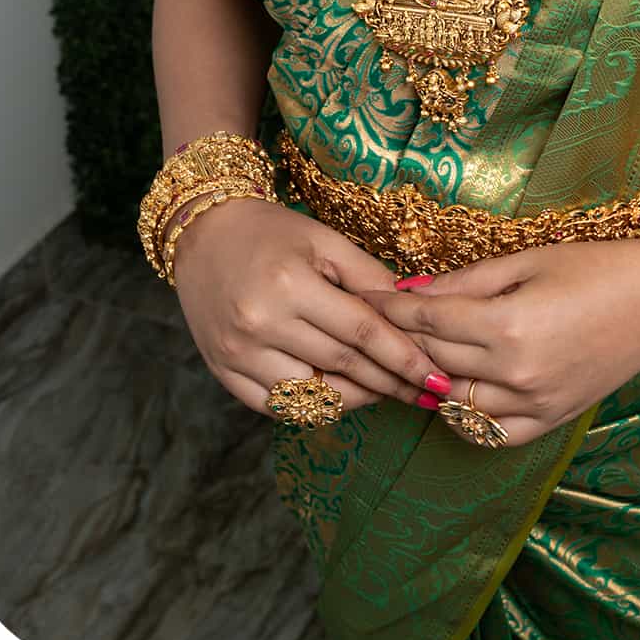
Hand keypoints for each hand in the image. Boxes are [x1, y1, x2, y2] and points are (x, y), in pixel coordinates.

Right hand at [171, 196, 447, 419]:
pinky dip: (312, 408)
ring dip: (355, 399)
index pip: (361, 332)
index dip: (403, 357)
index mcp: (291, 285)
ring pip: (310, 396)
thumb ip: (368, 276)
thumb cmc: (271, 231)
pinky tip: (340, 397)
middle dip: (389, 382)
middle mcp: (261, 324)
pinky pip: (276, 407)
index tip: (435, 376)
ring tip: (387, 392)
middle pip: (340, 366)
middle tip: (423, 392)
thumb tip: (412, 308)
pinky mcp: (223, 372)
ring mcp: (238, 354)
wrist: (204, 234)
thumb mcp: (324, 240)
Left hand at [381, 236, 639, 446]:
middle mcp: (516, 374)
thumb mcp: (525, 261)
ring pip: (455, 404)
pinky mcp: (550, 422)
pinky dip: (466, 416)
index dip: (390, 308)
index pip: (428, 321)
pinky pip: (490, 432)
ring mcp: (533, 405)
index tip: (364, 297)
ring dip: (428, 379)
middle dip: (399, 341)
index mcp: (509, 325)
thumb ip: (465, 282)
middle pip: (433, 360)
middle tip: (374, 325)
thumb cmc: (595, 268)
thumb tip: (410, 291)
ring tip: (411, 357)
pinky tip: (457, 390)